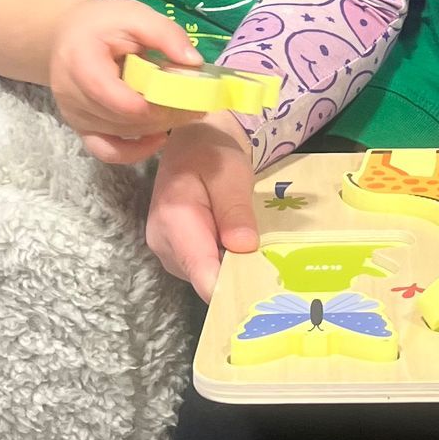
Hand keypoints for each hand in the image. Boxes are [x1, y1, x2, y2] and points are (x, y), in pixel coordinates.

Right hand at [48, 0, 204, 163]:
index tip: (187, 95)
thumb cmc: (102, 23)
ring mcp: (74, 116)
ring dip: (156, 128)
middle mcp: (71, 96)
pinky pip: (107, 151)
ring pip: (121, 134)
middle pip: (123, 119)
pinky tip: (158, 138)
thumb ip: (165, 34)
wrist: (68, 35)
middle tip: (196, 105)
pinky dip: (135, 151)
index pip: (119, 99)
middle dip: (164, 115)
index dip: (155, 103)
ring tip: (184, 112)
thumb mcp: (135, 15)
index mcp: (81, 64)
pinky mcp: (81, 128)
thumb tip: (194, 62)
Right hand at [147, 117, 261, 299]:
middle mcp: (164, 244)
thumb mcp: (231, 173)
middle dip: (237, 279)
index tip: (264, 293)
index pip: (202, 272)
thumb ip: (235, 209)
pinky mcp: (177, 255)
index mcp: (174, 221)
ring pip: (206, 278)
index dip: (232, 288)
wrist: (192, 147)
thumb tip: (244, 248)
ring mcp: (168, 252)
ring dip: (232, 271)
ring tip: (261, 257)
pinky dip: (225, 265)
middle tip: (274, 272)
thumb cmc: (212, 154)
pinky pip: (204, 270)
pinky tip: (244, 253)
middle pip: (205, 279)